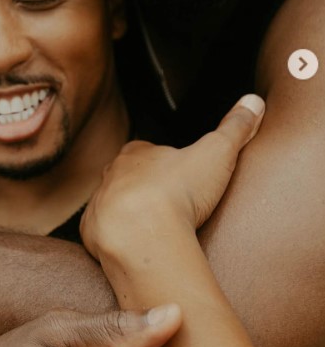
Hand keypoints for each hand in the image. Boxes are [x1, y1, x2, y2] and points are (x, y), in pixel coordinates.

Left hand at [81, 94, 264, 259]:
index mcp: (136, 153)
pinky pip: (100, 232)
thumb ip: (235, 128)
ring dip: (126, 213)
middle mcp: (111, 175)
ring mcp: (99, 204)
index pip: (145, 150)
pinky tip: (132, 246)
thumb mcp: (217, 153)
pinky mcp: (92, 233)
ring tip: (148, 228)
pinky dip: (114, 238)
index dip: (159, 159)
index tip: (174, 171)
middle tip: (162, 201)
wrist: (143, 234)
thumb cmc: (179, 192)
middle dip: (139, 185)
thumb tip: (254, 100)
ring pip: (110, 204)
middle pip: (124, 176)